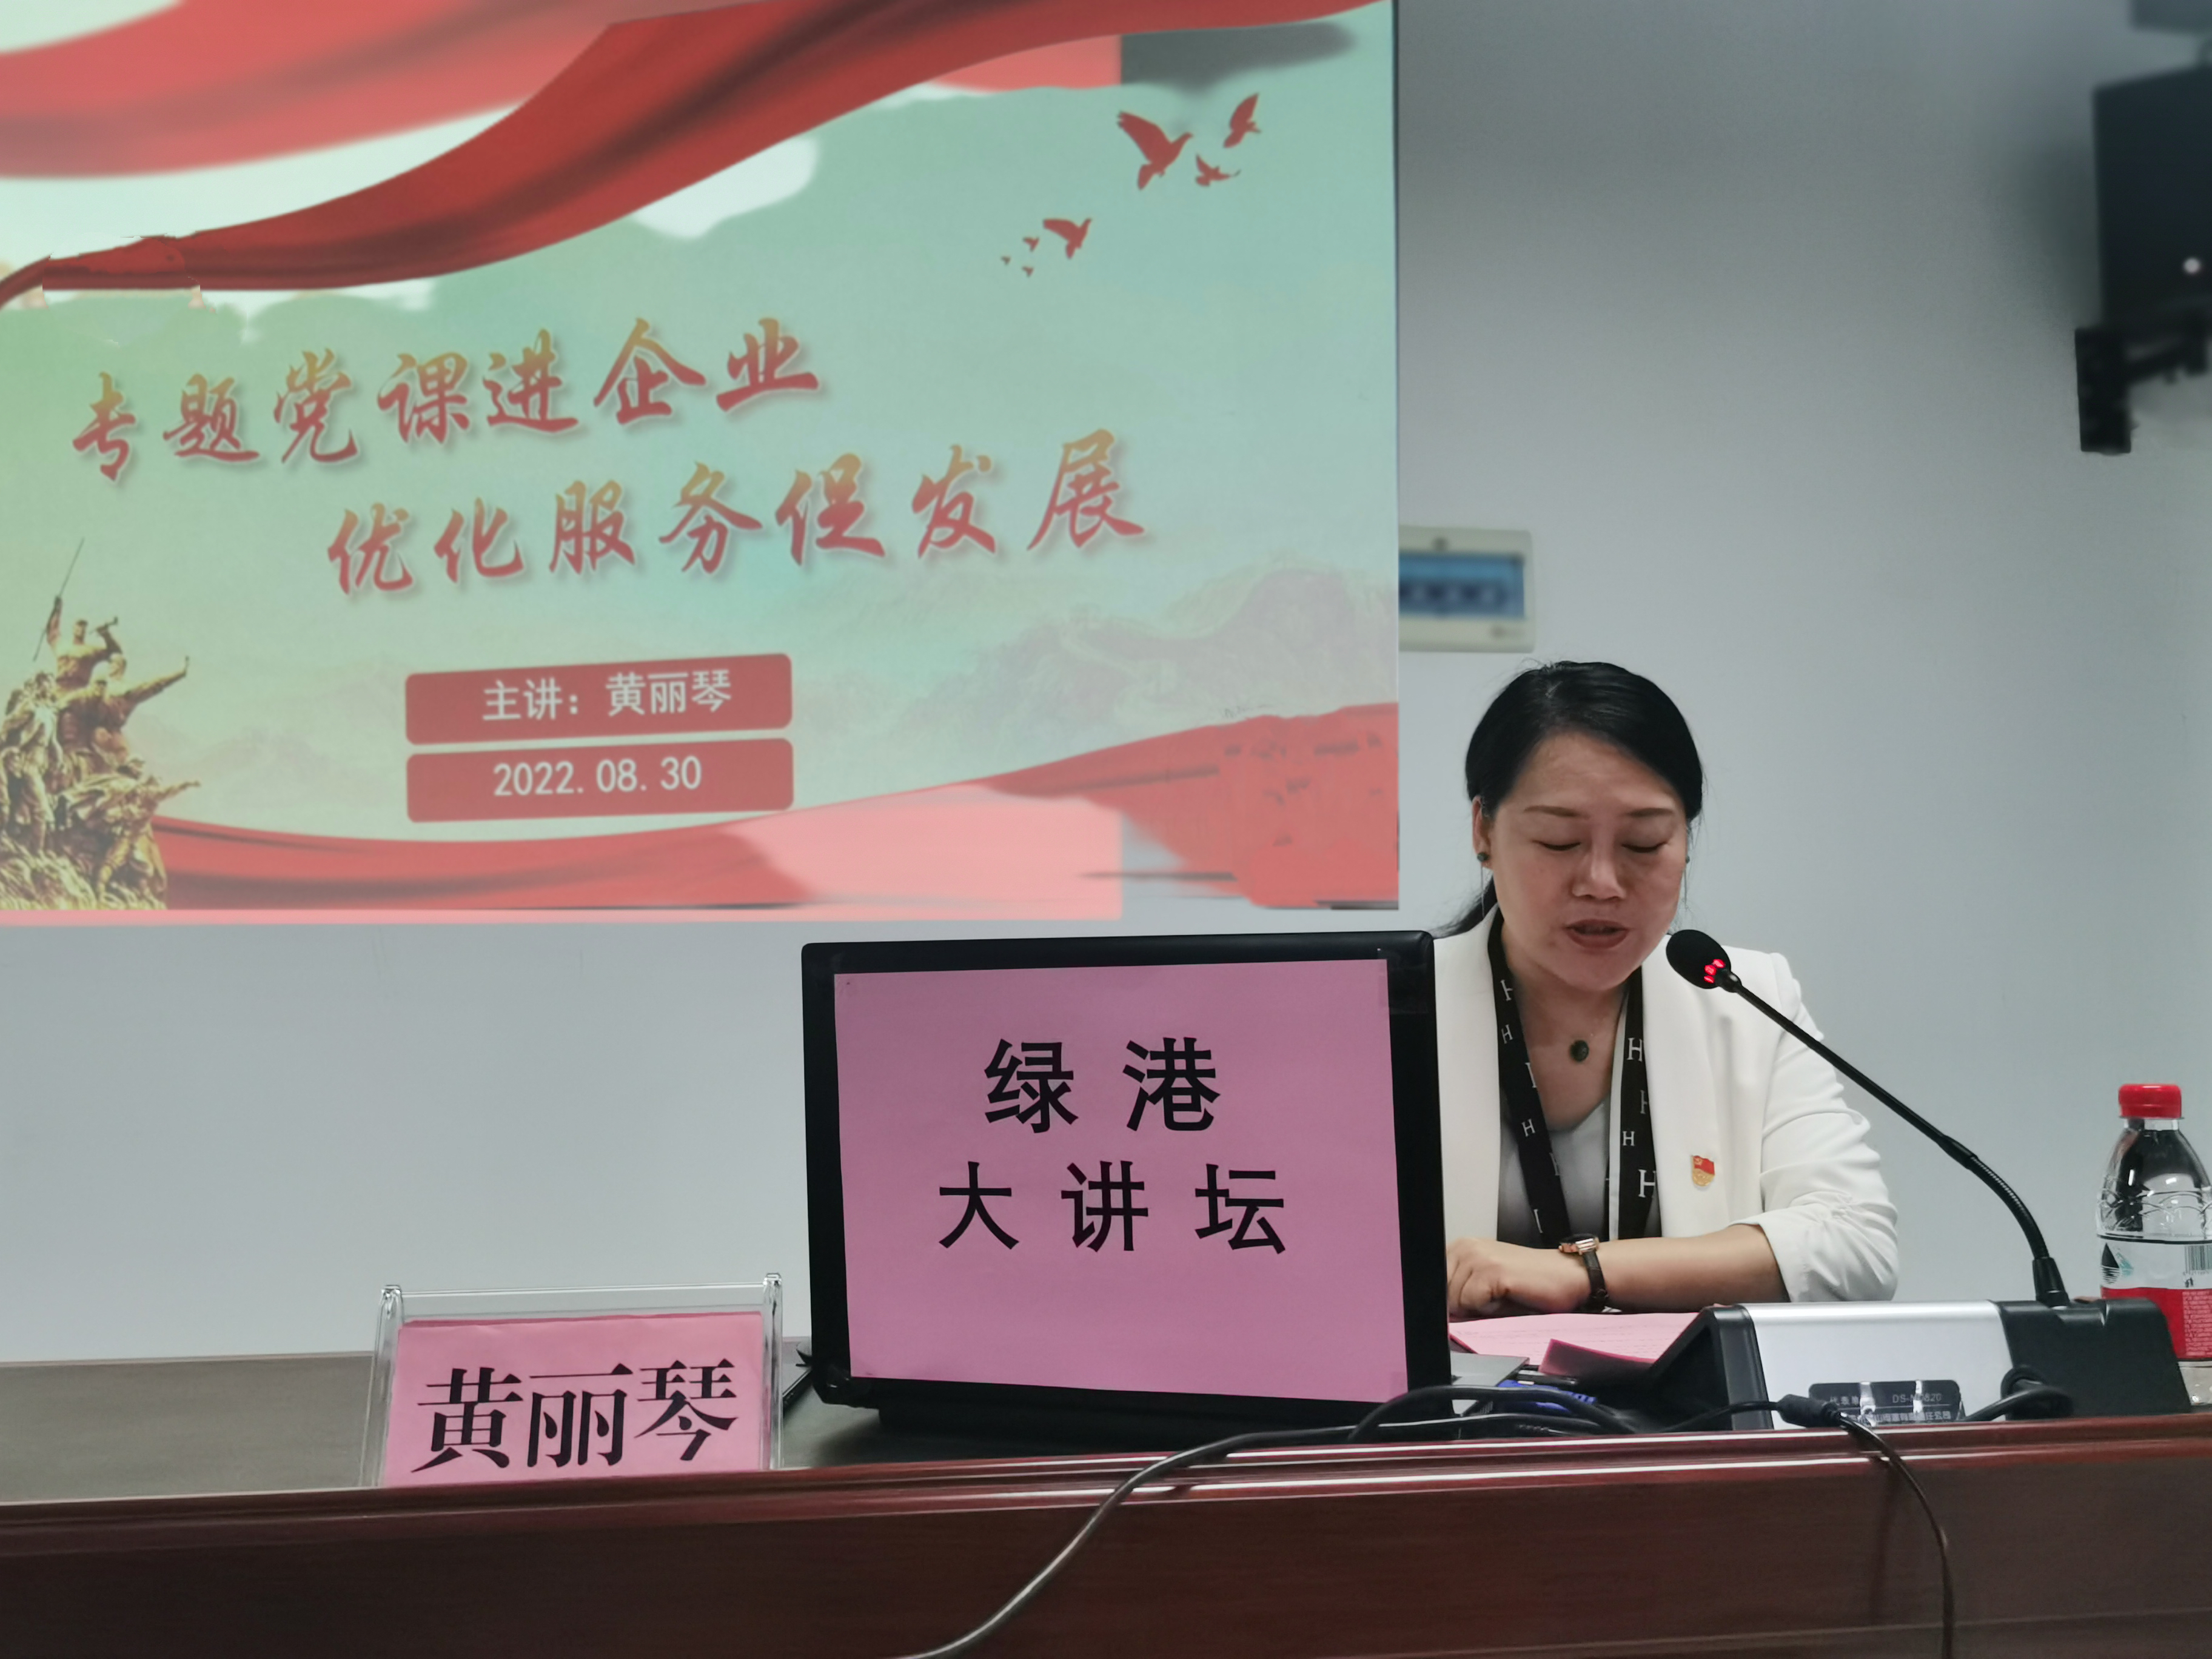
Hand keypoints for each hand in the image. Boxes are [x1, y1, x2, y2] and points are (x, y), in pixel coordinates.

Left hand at [1446, 1235, 1590, 1318]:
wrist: (1569, 1276)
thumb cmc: (1531, 1284)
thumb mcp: (1487, 1283)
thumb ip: (1461, 1290)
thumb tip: (1441, 1312)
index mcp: (1461, 1247)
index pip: (1435, 1283)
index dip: (1450, 1301)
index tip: (1471, 1303)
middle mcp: (1465, 1247)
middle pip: (1443, 1295)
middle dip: (1465, 1307)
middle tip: (1496, 1298)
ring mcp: (1477, 1257)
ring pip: (1456, 1301)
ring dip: (1480, 1309)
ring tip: (1504, 1296)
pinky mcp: (1491, 1271)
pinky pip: (1472, 1304)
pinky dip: (1490, 1310)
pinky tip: (1510, 1297)